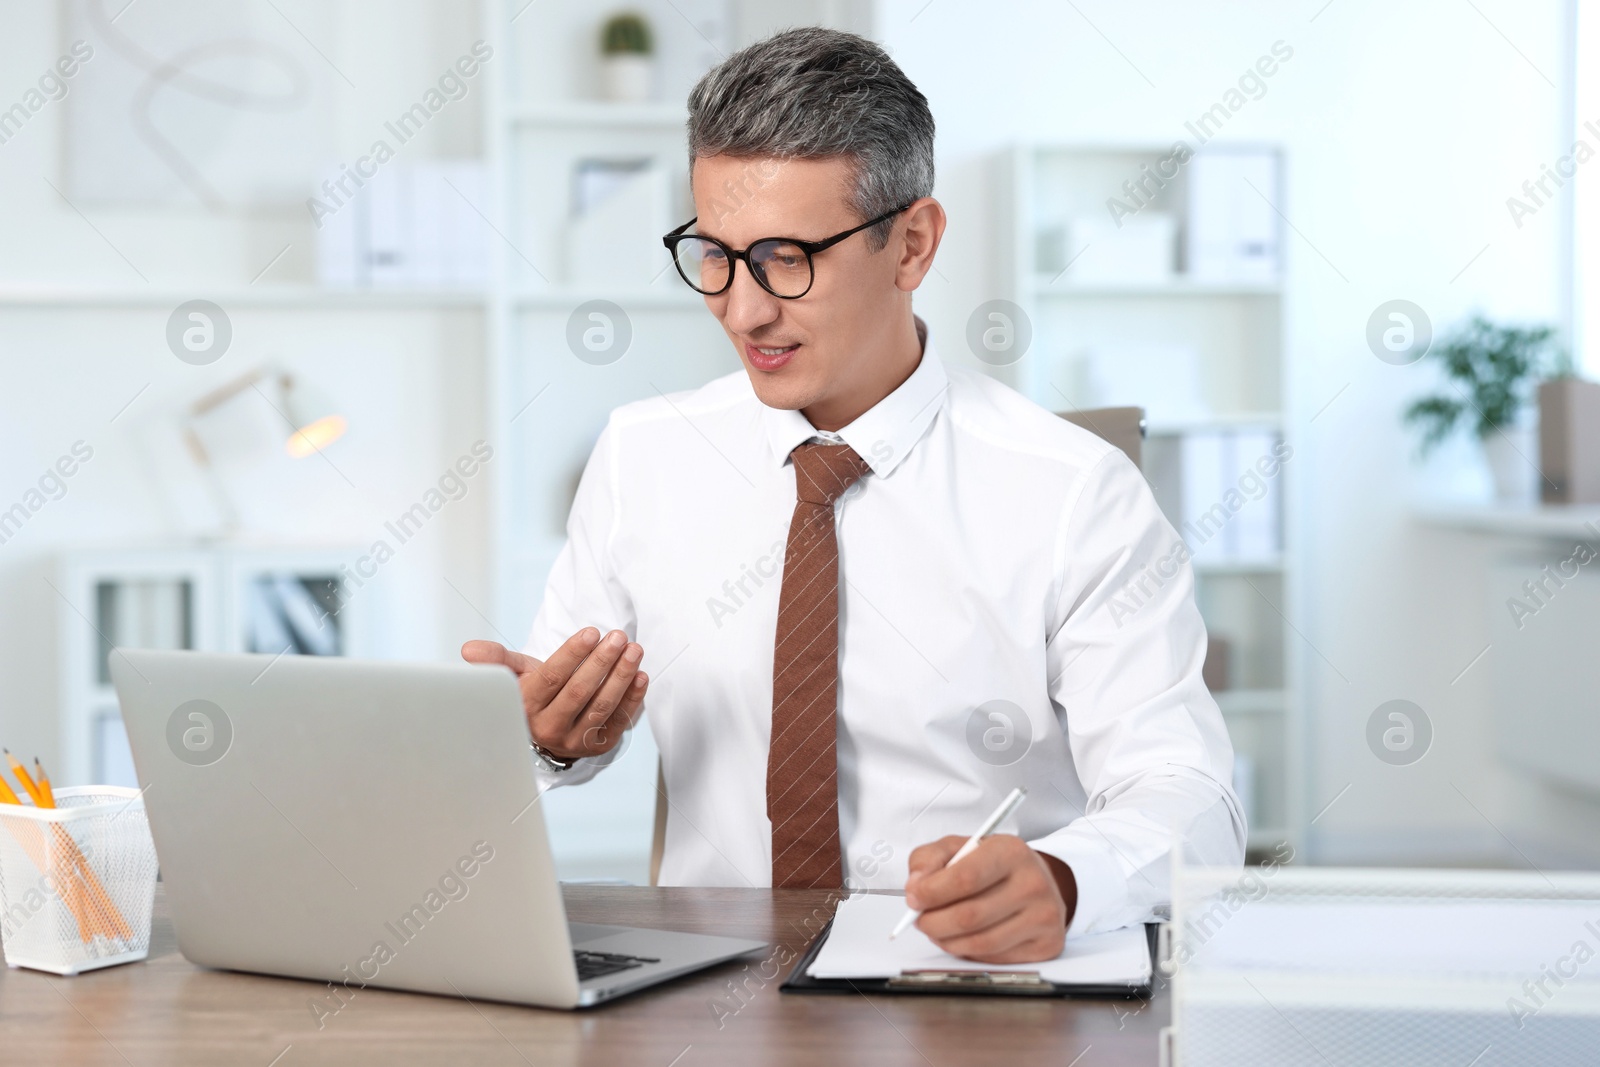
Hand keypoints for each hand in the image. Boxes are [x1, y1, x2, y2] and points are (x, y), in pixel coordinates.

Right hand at [460, 628, 647, 760]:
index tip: (592, 632)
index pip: (552, 679)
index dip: (573, 654)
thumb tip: (469, 650)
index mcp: (526, 707)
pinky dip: (632, 698)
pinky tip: (640, 675)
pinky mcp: (598, 746)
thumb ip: (497, 660)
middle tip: (619, 637)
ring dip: (621, 677)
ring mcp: (575, 740)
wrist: (548, 729)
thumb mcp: (515, 675)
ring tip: (634, 650)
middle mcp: (549, 728)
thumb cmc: (533, 692)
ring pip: (601, 706)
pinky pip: (619, 720)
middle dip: (601, 662)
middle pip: (579, 692)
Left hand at [904, 834, 1076, 963]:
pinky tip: (963, 938)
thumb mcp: (959, 847)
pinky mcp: (1046, 945)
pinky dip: (968, 952)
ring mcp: (1043, 917)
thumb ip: (928, 859)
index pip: (965, 878)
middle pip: (969, 916)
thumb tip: (915, 887)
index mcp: (1010, 852)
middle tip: (919, 919)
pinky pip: (994, 958)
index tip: (913, 898)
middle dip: (933, 922)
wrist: (1037, 879)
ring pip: (980, 943)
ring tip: (937, 929)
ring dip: (946, 941)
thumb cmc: (992, 864)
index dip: (931, 893)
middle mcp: (1033, 883)